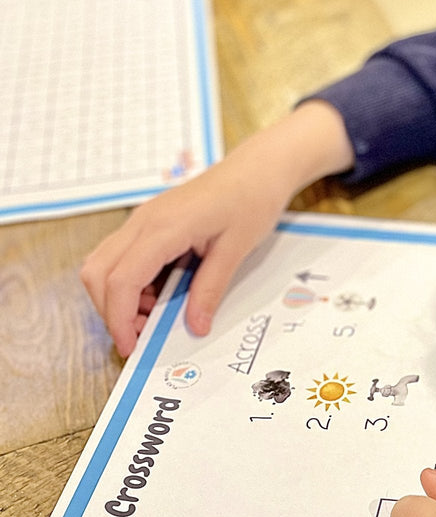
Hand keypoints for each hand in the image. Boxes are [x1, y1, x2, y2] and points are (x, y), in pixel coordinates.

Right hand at [81, 101, 353, 355]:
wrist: (256, 169)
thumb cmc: (251, 201)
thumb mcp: (236, 250)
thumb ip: (211, 289)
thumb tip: (195, 327)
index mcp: (163, 228)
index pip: (121, 280)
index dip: (120, 318)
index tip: (131, 347)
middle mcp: (143, 222)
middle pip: (98, 273)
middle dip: (111, 311)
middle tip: (140, 337)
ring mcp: (142, 220)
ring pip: (103, 264)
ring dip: (119, 296)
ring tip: (154, 317)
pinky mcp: (149, 222)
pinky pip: (122, 256)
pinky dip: (130, 282)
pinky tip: (161, 295)